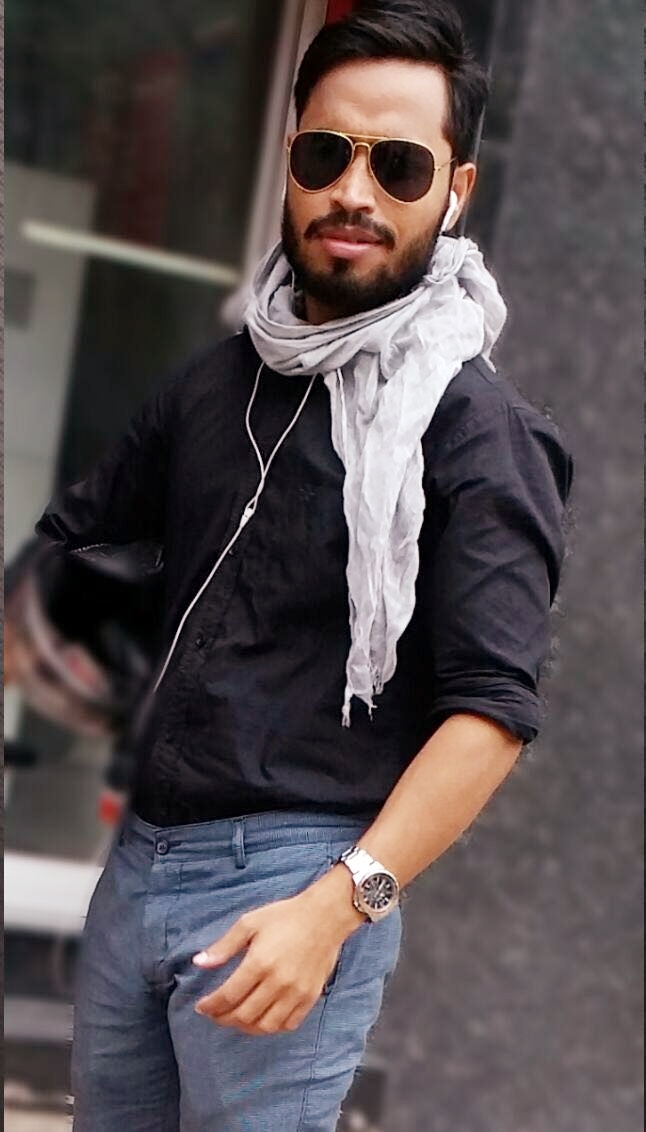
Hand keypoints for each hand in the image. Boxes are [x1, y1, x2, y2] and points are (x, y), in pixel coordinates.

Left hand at [192, 866, 364, 1035]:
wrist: (324, 916)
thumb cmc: (285, 916)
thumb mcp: (249, 923)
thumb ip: (224, 946)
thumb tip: (199, 963)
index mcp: (259, 962)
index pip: (228, 996)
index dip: (211, 1006)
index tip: (201, 1007)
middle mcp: (278, 983)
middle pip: (244, 1015)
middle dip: (224, 1019)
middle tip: (215, 1014)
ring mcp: (296, 993)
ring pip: (265, 1026)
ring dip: (245, 1027)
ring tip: (235, 1019)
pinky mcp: (310, 997)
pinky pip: (288, 1024)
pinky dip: (271, 1027)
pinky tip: (262, 1019)